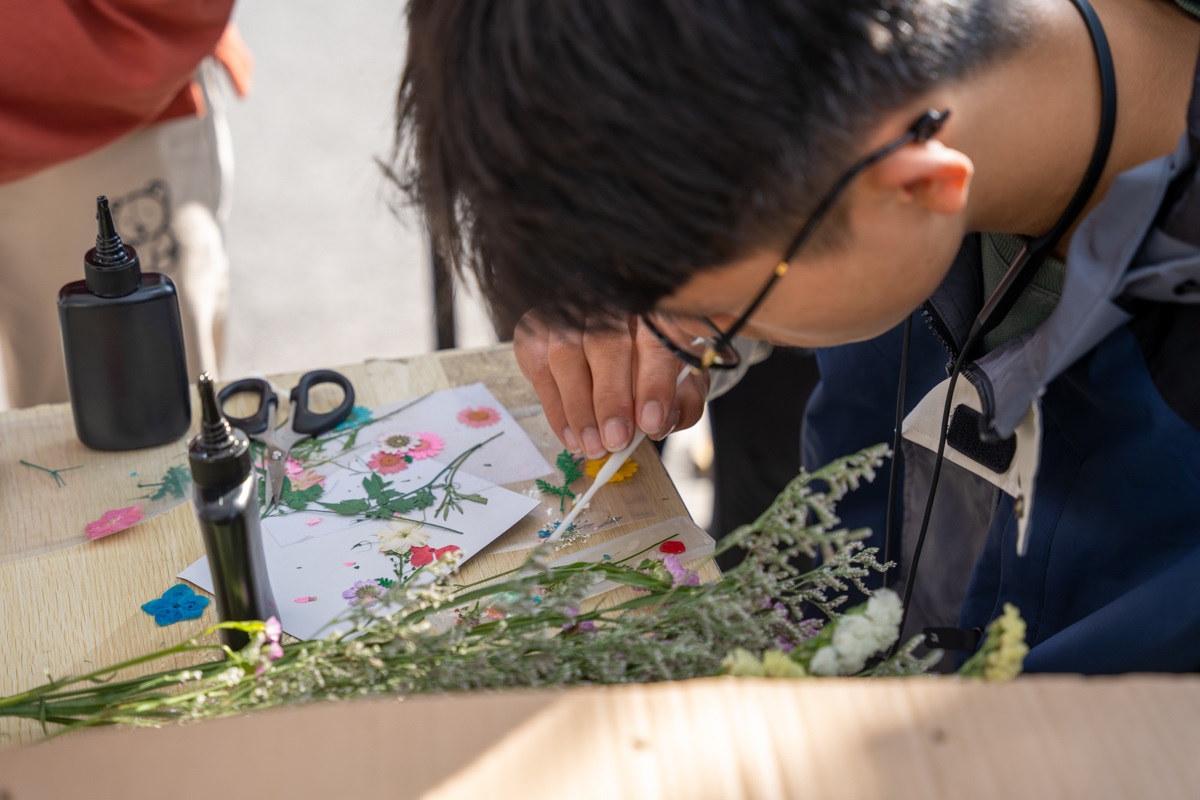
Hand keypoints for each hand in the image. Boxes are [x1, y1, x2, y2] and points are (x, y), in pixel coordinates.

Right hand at [514, 312, 708, 458]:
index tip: (652, 423)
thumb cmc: (653, 359)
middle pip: (605, 343)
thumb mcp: (682, 376)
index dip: (653, 383)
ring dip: (579, 408)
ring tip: (593, 446)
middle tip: (616, 441)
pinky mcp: (536, 330)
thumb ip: (683, 400)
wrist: (618, 336)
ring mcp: (566, 312)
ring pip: (565, 355)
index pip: (654, 340)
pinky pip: (540, 369)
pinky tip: (572, 437)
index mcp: (652, 307)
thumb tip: (661, 424)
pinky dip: (556, 409)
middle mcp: (606, 301)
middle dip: (611, 398)